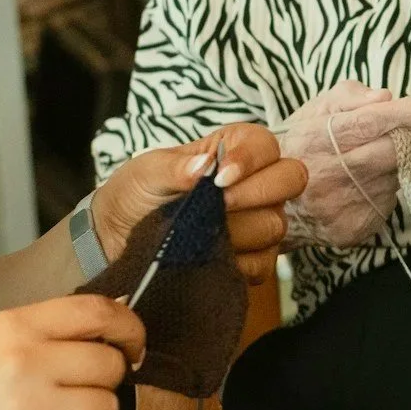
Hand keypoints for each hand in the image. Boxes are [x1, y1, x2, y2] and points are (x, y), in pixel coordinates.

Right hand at [0, 295, 145, 409]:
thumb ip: (39, 335)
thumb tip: (103, 335)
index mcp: (14, 324)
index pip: (98, 311)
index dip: (129, 328)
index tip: (133, 345)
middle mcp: (27, 359)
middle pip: (110, 364)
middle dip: (106, 383)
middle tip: (79, 394)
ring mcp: (33, 407)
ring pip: (107, 408)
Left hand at [92, 125, 307, 283]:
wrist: (119, 237)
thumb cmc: (137, 193)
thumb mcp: (147, 172)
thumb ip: (175, 167)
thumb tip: (203, 166)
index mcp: (233, 149)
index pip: (266, 145)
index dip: (252, 159)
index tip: (220, 177)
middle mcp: (255, 183)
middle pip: (291, 179)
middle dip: (254, 194)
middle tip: (219, 204)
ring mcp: (258, 222)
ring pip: (276, 225)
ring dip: (237, 230)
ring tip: (200, 231)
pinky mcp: (254, 260)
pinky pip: (264, 264)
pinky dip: (235, 262)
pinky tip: (208, 255)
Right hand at [277, 82, 410, 247]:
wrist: (272, 202)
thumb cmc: (297, 148)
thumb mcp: (312, 112)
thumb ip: (349, 97)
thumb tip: (386, 98)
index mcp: (318, 139)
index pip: (373, 122)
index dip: (409, 114)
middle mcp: (331, 174)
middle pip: (393, 151)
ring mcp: (343, 205)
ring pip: (394, 177)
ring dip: (395, 165)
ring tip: (374, 160)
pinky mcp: (354, 228)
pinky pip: (386, 202)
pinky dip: (384, 189)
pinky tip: (366, 185)